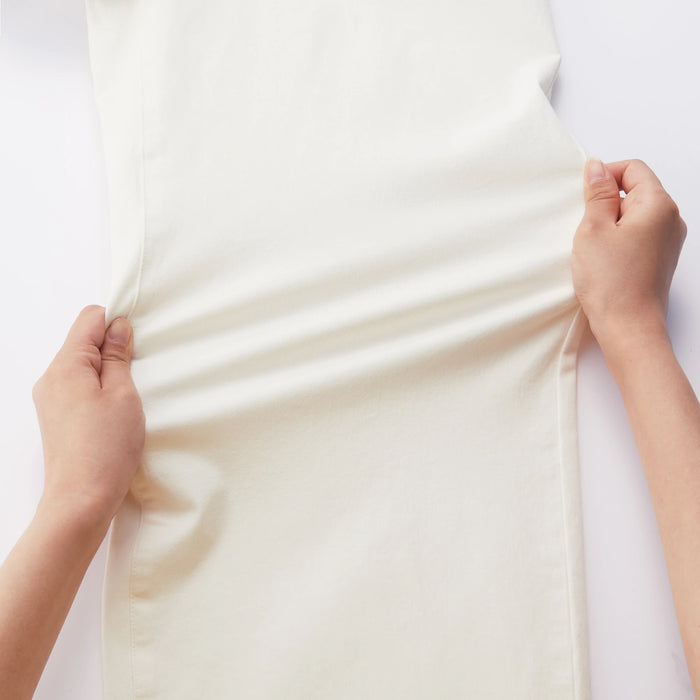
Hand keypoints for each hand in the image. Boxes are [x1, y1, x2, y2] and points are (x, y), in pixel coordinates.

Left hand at [32, 305, 145, 525]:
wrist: (81, 500)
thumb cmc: (105, 450)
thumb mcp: (123, 394)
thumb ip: (118, 356)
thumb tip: (118, 327)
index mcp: (65, 366)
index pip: (89, 319)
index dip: (116, 321)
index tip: (138, 337)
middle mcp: (51, 379)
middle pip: (83, 342)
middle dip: (113, 348)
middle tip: (138, 371)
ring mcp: (51, 399)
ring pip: (82, 366)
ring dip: (107, 371)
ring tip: (128, 396)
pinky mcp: (56, 417)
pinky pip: (78, 388)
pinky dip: (99, 389)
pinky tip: (115, 411)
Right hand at [571, 158, 686, 352]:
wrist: (628, 327)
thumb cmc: (612, 283)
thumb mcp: (593, 229)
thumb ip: (596, 194)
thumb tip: (597, 168)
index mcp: (659, 205)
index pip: (633, 169)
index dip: (605, 175)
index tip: (584, 193)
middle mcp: (670, 220)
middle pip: (635, 191)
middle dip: (606, 202)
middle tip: (585, 226)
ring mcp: (667, 241)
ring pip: (634, 215)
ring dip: (610, 223)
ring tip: (594, 247)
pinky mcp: (659, 259)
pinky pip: (637, 236)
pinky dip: (618, 240)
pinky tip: (603, 259)